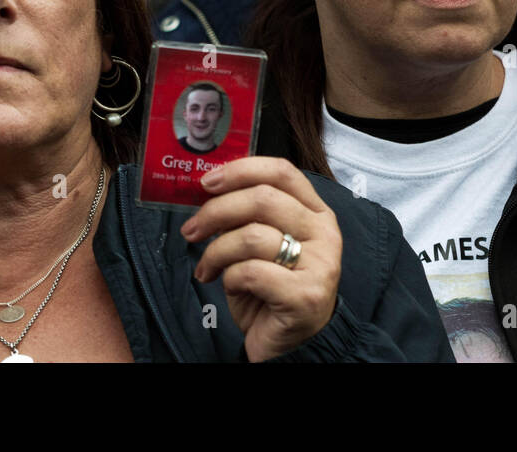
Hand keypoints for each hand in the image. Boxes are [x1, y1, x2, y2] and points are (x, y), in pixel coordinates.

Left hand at [182, 157, 341, 361]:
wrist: (292, 345)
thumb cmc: (272, 290)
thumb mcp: (264, 244)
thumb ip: (248, 216)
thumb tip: (207, 193)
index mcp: (316, 213)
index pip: (282, 171)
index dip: (241, 170)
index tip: (207, 182)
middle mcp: (324, 233)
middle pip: (262, 199)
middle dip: (216, 211)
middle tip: (192, 229)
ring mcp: (320, 264)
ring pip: (251, 236)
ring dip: (216, 251)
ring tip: (207, 267)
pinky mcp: (305, 296)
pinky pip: (250, 272)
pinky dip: (229, 278)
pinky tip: (229, 286)